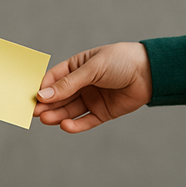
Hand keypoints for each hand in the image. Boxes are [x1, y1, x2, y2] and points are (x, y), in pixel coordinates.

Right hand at [34, 42, 152, 132]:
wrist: (153, 71)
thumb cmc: (122, 61)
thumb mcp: (93, 68)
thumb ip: (69, 84)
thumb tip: (44, 95)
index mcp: (77, 67)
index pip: (53, 79)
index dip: (43, 88)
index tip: (32, 97)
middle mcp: (82, 84)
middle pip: (59, 97)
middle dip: (47, 105)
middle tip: (34, 112)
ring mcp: (91, 99)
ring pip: (69, 110)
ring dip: (57, 115)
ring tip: (46, 119)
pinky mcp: (102, 112)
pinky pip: (85, 121)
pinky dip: (75, 125)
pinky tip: (65, 126)